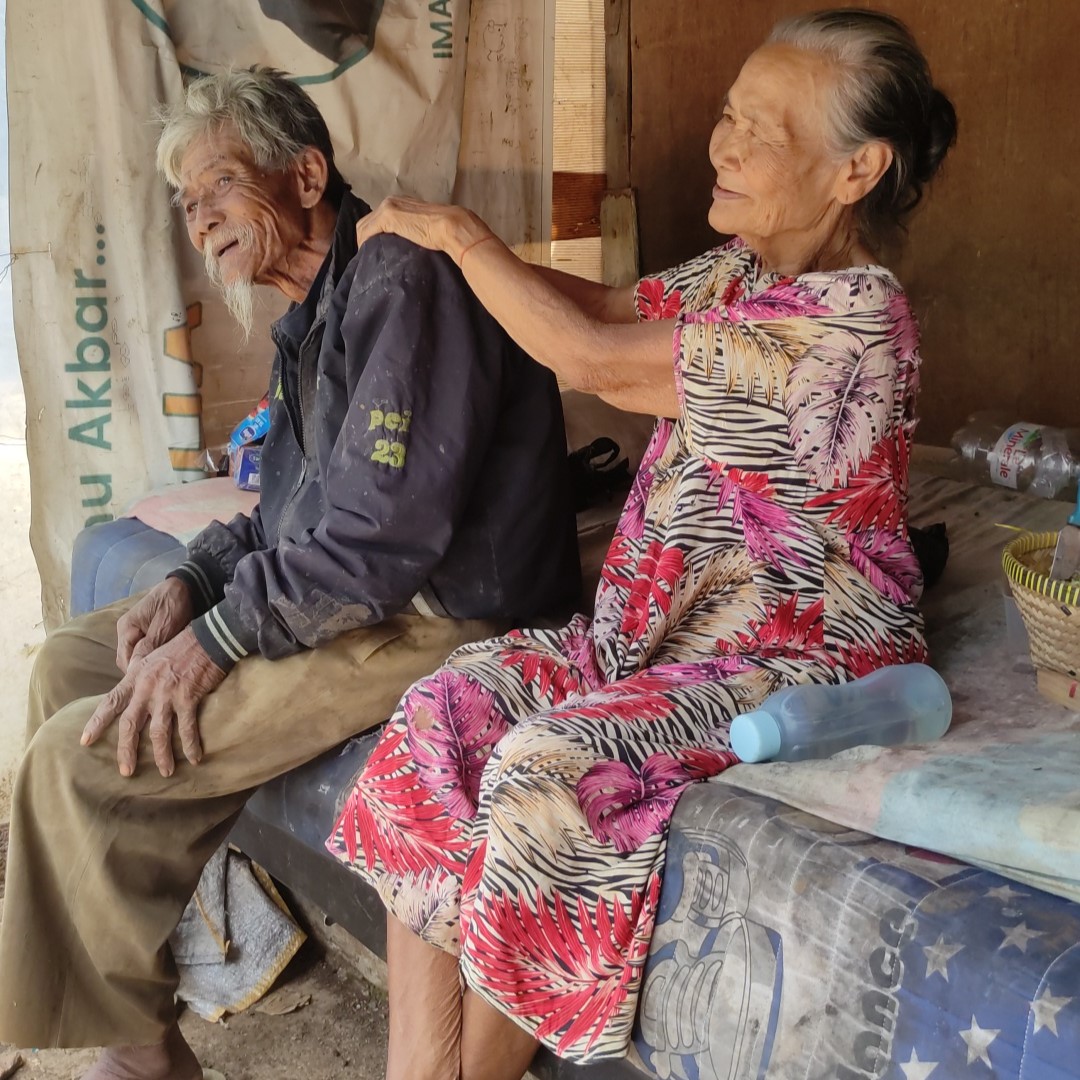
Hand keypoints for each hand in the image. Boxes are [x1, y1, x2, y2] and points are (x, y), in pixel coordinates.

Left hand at [82, 628, 226, 777]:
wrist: (207, 639)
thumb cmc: (181, 647)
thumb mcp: (151, 657)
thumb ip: (139, 674)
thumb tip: (131, 688)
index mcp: (135, 677)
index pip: (110, 703)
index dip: (97, 723)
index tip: (85, 741)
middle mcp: (147, 688)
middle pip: (131, 724)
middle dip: (127, 750)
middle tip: (126, 771)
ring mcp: (167, 694)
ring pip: (159, 732)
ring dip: (162, 755)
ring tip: (166, 771)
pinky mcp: (188, 698)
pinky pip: (187, 728)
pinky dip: (191, 745)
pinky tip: (195, 757)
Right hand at [115, 577, 193, 673]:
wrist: (189, 587)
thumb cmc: (175, 602)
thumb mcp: (165, 624)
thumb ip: (151, 644)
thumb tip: (136, 668)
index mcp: (127, 628)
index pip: (124, 658)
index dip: (135, 672)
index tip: (150, 682)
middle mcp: (128, 632)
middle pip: (130, 661)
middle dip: (142, 672)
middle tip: (160, 682)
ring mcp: (138, 634)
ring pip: (139, 658)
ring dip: (150, 667)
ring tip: (164, 676)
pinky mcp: (149, 636)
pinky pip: (148, 653)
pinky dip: (156, 660)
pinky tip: (167, 667)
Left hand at [355, 196, 492, 264]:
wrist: (451, 227)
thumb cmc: (444, 231)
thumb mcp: (424, 228)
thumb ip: (413, 230)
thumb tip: (409, 244)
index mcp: (401, 203)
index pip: (378, 217)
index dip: (374, 234)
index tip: (376, 249)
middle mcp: (391, 201)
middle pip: (368, 221)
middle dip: (365, 238)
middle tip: (368, 256)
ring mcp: (388, 207)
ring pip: (364, 226)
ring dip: (363, 242)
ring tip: (368, 258)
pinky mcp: (387, 217)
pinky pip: (367, 231)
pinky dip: (364, 243)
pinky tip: (367, 254)